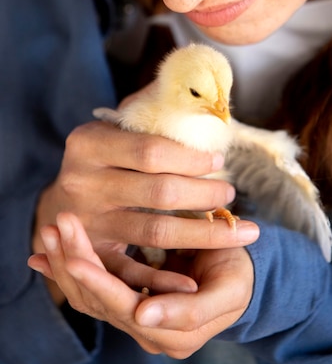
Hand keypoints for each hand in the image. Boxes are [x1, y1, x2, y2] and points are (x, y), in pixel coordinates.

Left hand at [29, 213, 254, 357]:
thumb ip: (189, 310)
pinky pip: (90, 288)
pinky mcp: (126, 297)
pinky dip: (67, 268)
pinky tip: (45, 252)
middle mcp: (145, 330)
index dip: (98, 282)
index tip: (75, 257)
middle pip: (97, 302)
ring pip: (87, 295)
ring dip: (65, 262)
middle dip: (73, 264)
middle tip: (55, 227)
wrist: (241, 275)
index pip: (123, 309)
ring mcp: (133, 315)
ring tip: (48, 232)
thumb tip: (144, 315)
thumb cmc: (236, 277)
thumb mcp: (226, 292)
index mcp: (171, 334)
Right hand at [32, 92, 258, 301]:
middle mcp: (81, 182)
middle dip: (205, 193)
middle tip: (231, 192)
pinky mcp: (92, 252)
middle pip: (159, 191)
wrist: (62, 200)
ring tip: (237, 226)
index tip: (220, 158)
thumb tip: (197, 84)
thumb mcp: (114, 128)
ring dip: (204, 231)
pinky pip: (133, 267)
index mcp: (87, 143)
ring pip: (156, 230)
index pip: (150, 151)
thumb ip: (148, 108)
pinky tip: (196, 279)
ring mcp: (85, 221)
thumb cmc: (103, 156)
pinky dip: (165, 276)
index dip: (191, 157)